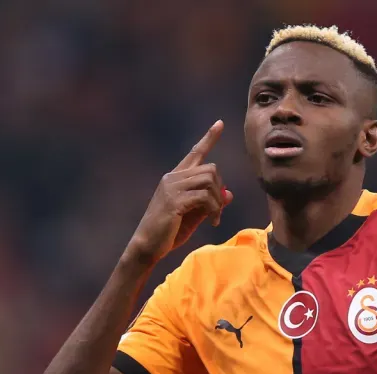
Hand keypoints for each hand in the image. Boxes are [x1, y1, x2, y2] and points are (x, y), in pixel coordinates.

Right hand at [127, 120, 232, 263]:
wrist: (147, 246)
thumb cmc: (169, 231)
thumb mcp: (194, 214)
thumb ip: (209, 202)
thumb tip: (229, 194)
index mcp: (175, 177)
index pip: (194, 153)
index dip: (209, 138)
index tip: (220, 123)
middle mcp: (173, 178)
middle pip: (210, 169)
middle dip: (220, 189)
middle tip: (218, 211)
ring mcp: (172, 188)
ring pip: (209, 181)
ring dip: (217, 201)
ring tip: (214, 217)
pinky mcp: (174, 201)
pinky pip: (205, 197)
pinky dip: (214, 209)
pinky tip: (212, 222)